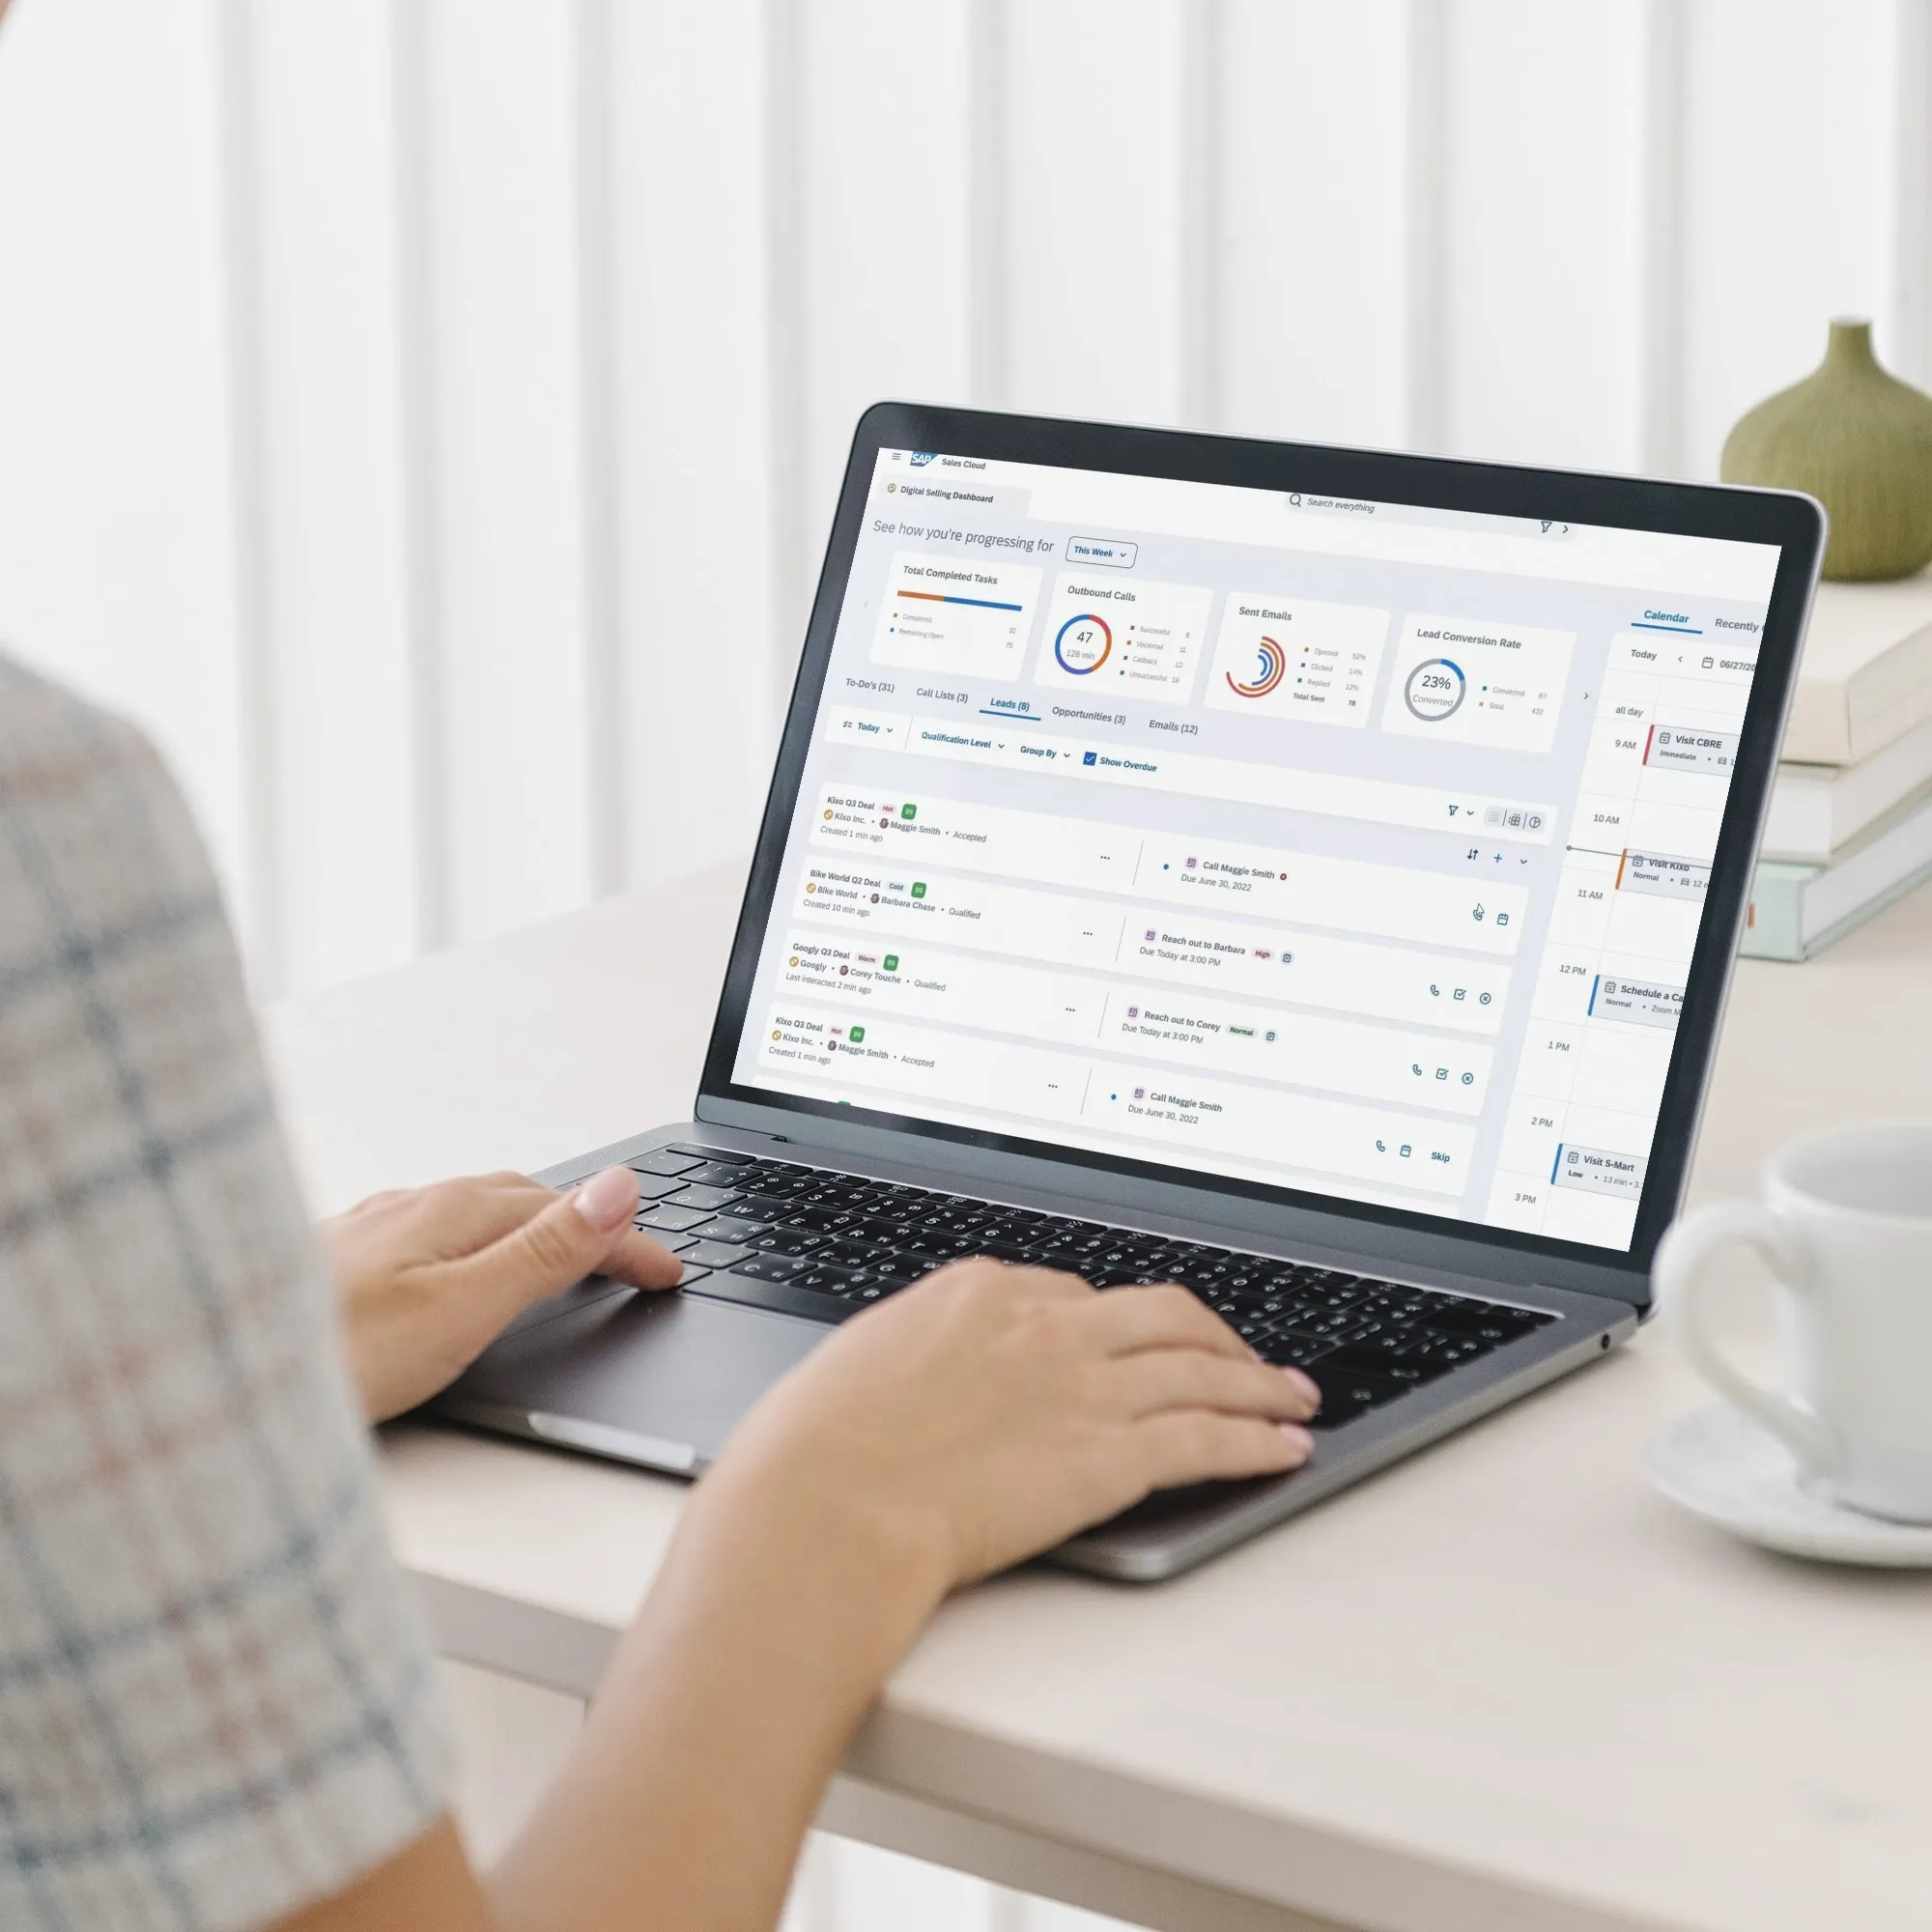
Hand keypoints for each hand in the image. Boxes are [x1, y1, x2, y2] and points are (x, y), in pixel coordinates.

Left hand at [321, 1167, 682, 1422]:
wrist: (208, 1377)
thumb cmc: (330, 1357)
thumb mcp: (463, 1310)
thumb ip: (545, 1251)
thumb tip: (619, 1187)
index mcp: (454, 1209)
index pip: (573, 1213)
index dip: (629, 1243)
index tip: (670, 1272)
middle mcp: (411, 1204)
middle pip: (525, 1200)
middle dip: (588, 1224)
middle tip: (634, 1263)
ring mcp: (370, 1229)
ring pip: (473, 1215)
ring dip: (531, 1229)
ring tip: (565, 1257)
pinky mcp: (337, 1260)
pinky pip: (431, 1235)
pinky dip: (478, 1247)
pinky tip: (458, 1274)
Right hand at [710, 1257, 1320, 1596]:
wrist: (828, 1504)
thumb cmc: (815, 1447)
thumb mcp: (859, 1363)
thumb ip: (916, 1356)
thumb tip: (923, 1374)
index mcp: (978, 1291)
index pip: (1075, 1294)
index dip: (1118, 1322)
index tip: (1136, 1340)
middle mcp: (1044, 1326)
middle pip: (1159, 1313)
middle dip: (1211, 1334)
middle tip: (1242, 1354)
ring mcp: (1083, 1386)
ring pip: (1201, 1367)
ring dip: (1258, 1382)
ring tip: (1293, 1396)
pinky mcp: (1110, 1457)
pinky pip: (1207, 1437)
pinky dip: (1255, 1439)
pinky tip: (1282, 1448)